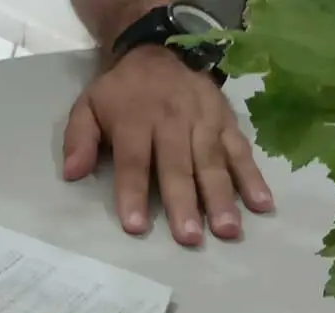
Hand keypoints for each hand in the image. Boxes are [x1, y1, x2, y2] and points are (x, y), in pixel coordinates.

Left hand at [62, 46, 274, 245]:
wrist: (158, 52)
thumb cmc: (120, 92)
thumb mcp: (87, 106)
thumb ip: (79, 139)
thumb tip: (72, 173)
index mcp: (135, 120)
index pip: (133, 161)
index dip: (134, 193)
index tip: (136, 226)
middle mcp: (172, 121)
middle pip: (178, 166)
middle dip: (184, 203)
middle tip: (189, 238)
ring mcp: (204, 121)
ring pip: (213, 162)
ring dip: (222, 197)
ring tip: (227, 230)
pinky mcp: (228, 121)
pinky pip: (241, 150)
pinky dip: (254, 177)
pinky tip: (262, 204)